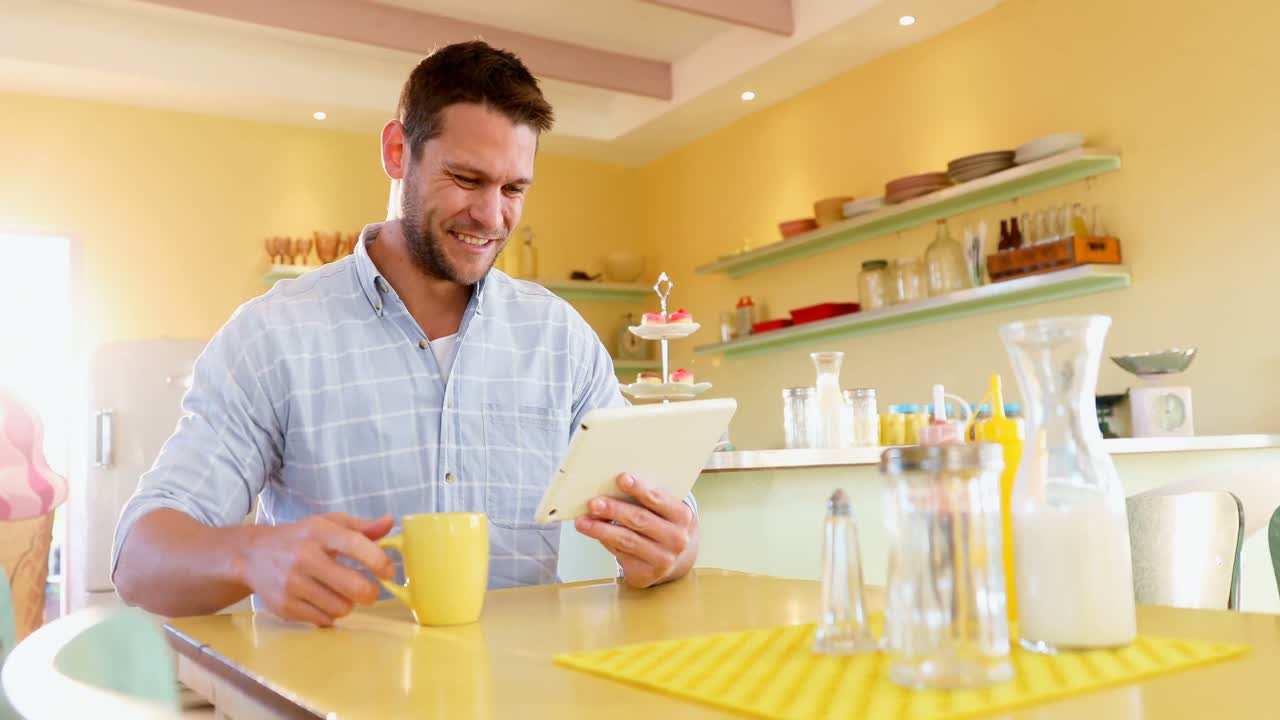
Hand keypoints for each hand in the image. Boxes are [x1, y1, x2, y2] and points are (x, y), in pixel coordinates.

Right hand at [240, 513, 395, 625]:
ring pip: (341, 607)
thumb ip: (361, 527)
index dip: (378, 560)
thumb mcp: (328, 524)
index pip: (355, 545)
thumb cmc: (300, 538)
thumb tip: (389, 523)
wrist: (253, 556)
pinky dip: (329, 614)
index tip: (389, 571)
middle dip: (370, 593)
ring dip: (348, 604)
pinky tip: (322, 601)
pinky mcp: (284, 606)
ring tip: (340, 593)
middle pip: (353, 586)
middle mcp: (304, 557)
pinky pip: (323, 620)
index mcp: (319, 532)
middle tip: (370, 592)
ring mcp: (292, 584)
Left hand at [574, 474, 698, 588]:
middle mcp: (676, 539)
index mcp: (682, 516)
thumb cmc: (663, 524)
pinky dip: (604, 541)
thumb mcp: (664, 510)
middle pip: (640, 520)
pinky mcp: (647, 574)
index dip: (639, 489)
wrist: (677, 558)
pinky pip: (621, 554)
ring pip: (627, 540)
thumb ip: (645, 499)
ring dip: (601, 529)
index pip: (659, 499)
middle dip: (614, 510)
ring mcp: (663, 560)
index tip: (621, 478)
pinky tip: (592, 533)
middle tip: (593, 503)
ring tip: (583, 521)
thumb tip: (610, 487)